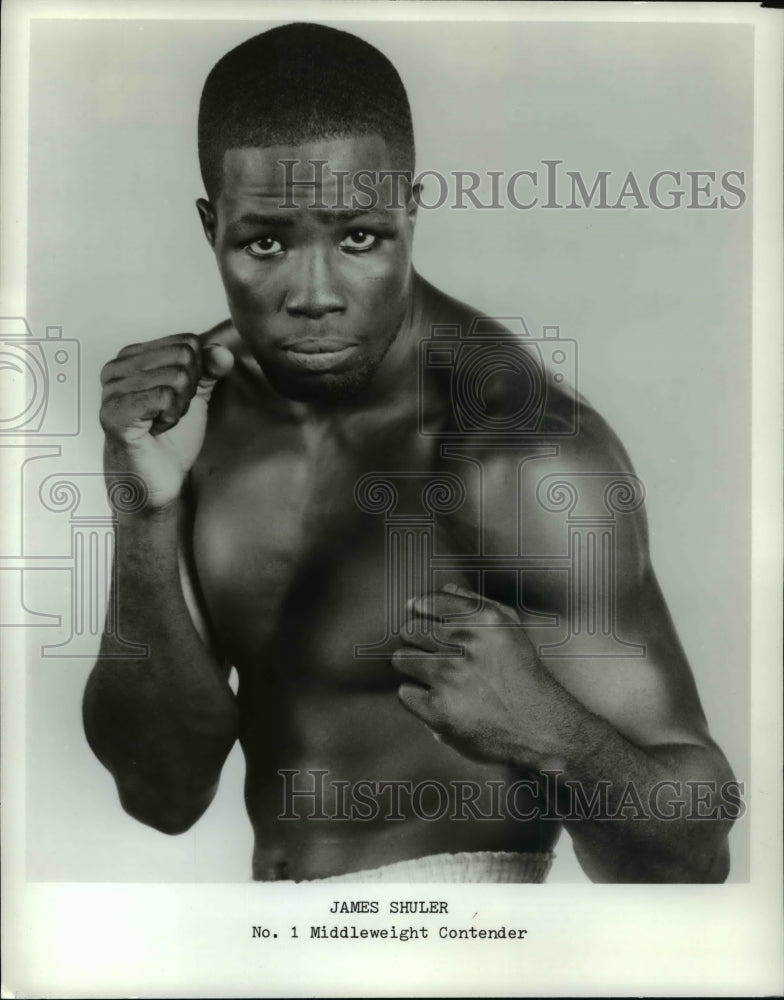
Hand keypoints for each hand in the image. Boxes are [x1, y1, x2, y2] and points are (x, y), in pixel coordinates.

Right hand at [100, 333, 233, 510]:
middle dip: (188, 390)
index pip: (186, 341)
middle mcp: (116, 368)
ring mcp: (111, 389)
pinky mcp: (113, 412)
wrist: (158, 480)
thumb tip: (223, 352)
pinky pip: (164, 397)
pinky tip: (156, 429)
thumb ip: (208, 370)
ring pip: (176, 377)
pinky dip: (170, 418)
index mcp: (133, 357)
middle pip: (183, 357)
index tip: (179, 397)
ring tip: (161, 421)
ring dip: (179, 407)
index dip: (196, 373)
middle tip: (170, 412)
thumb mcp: (195, 397)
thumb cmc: (170, 440)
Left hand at [391, 583, 559, 766]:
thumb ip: (476, 603)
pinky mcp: (439, 710)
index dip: (422, 613)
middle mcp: (467, 645)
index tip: (427, 624)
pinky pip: (405, 692)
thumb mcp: (509, 628)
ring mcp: (451, 677)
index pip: (427, 603)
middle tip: (436, 656)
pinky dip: (418, 698)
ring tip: (436, 679)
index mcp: (483, 619)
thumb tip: (443, 589)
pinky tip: (439, 700)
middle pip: (410, 630)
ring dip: (414, 669)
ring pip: (402, 659)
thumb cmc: (521, 674)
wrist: (540, 727)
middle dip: (418, 642)